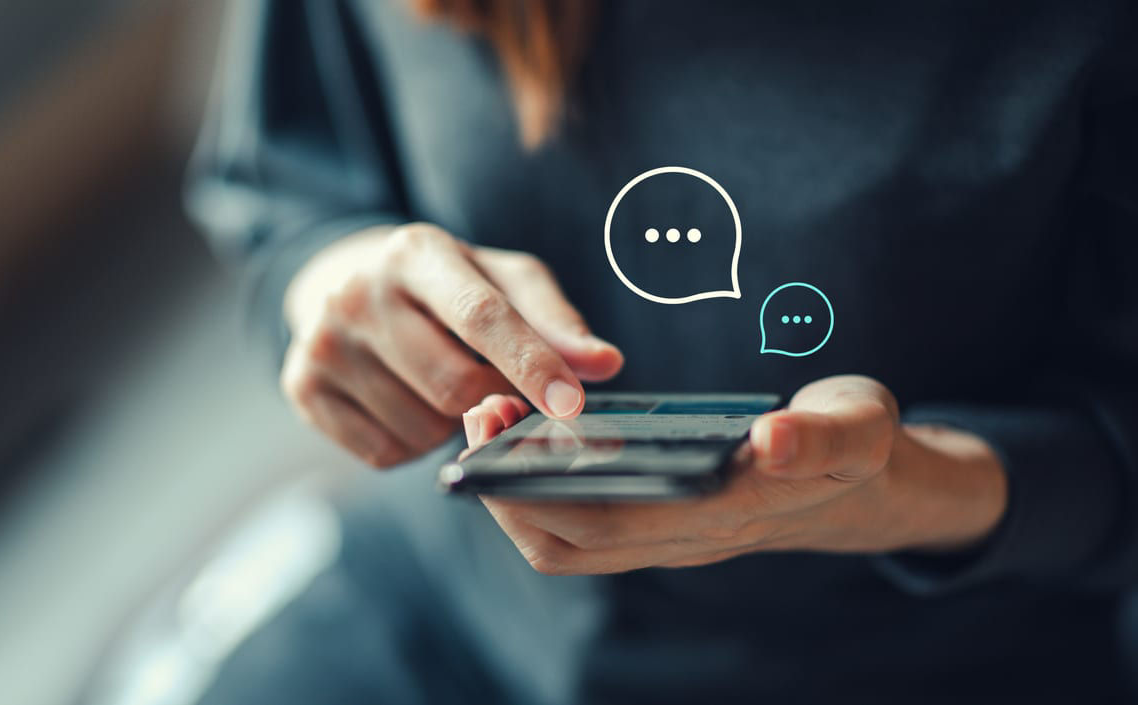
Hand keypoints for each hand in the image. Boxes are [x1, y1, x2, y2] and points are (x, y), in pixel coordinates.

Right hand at [280, 223, 623, 466]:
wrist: (346, 284)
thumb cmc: (448, 287)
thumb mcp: (504, 282)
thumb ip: (556, 322)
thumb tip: (604, 364)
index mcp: (416, 252)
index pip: (482, 315)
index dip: (532, 365)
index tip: (572, 405)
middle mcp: (358, 291)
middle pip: (455, 386)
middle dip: (490, 399)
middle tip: (490, 381)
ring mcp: (322, 342)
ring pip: (421, 428)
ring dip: (448, 425)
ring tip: (436, 382)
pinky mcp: (301, 387)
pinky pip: (383, 453)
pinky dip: (410, 443)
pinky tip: (404, 402)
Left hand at [463, 376, 1007, 574]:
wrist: (864, 486)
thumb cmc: (854, 445)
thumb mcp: (858, 427)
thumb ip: (823, 436)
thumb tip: (774, 440)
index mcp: (722, 514)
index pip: (607, 521)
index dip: (539, 486)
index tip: (499, 425)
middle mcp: (683, 539)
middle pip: (566, 541)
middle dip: (505, 486)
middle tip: (480, 410)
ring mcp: (668, 537)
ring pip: (566, 543)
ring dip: (515, 492)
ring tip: (494, 419)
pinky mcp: (660, 524)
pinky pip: (580, 526)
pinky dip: (540, 490)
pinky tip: (531, 436)